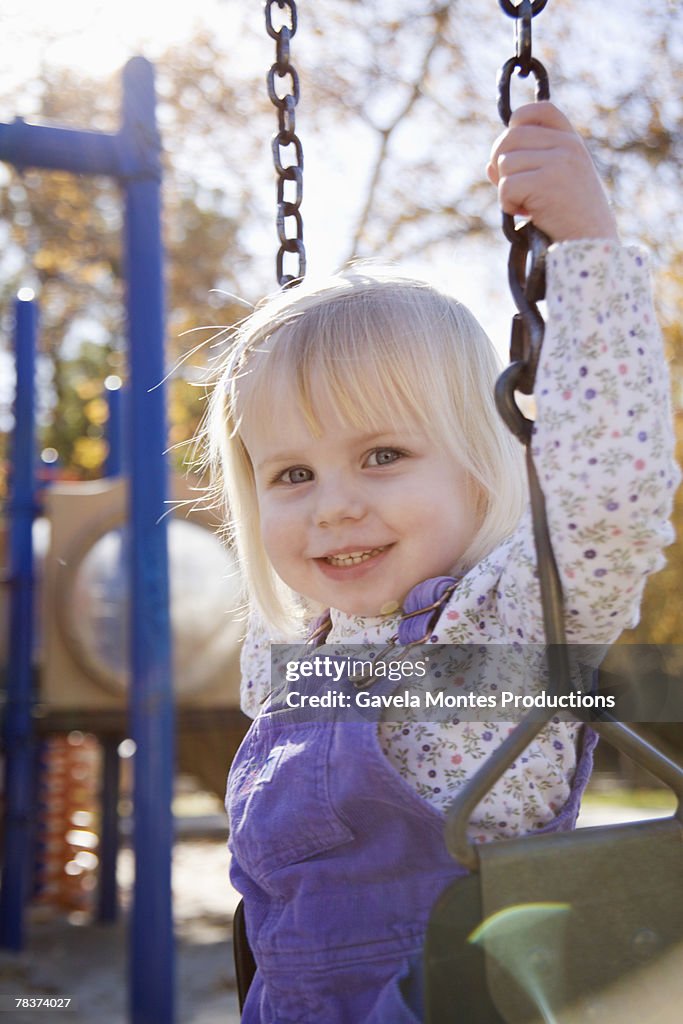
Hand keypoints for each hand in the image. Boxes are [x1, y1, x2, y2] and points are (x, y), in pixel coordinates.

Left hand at [487, 101, 618, 243]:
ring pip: (505, 163)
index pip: (538, 110)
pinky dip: (508, 204)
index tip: (514, 150)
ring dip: (505, 189)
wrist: (590, 243)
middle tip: (512, 188)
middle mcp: (566, 145)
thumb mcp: (552, 183)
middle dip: (501, 164)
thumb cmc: (569, 217)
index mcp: (571, 141)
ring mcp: (558, 160)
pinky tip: (525, 214)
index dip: (516, 123)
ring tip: (525, 205)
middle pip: (510, 137)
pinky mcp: (546, 181)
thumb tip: (490, 165)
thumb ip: (525, 168)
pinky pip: (506, 186)